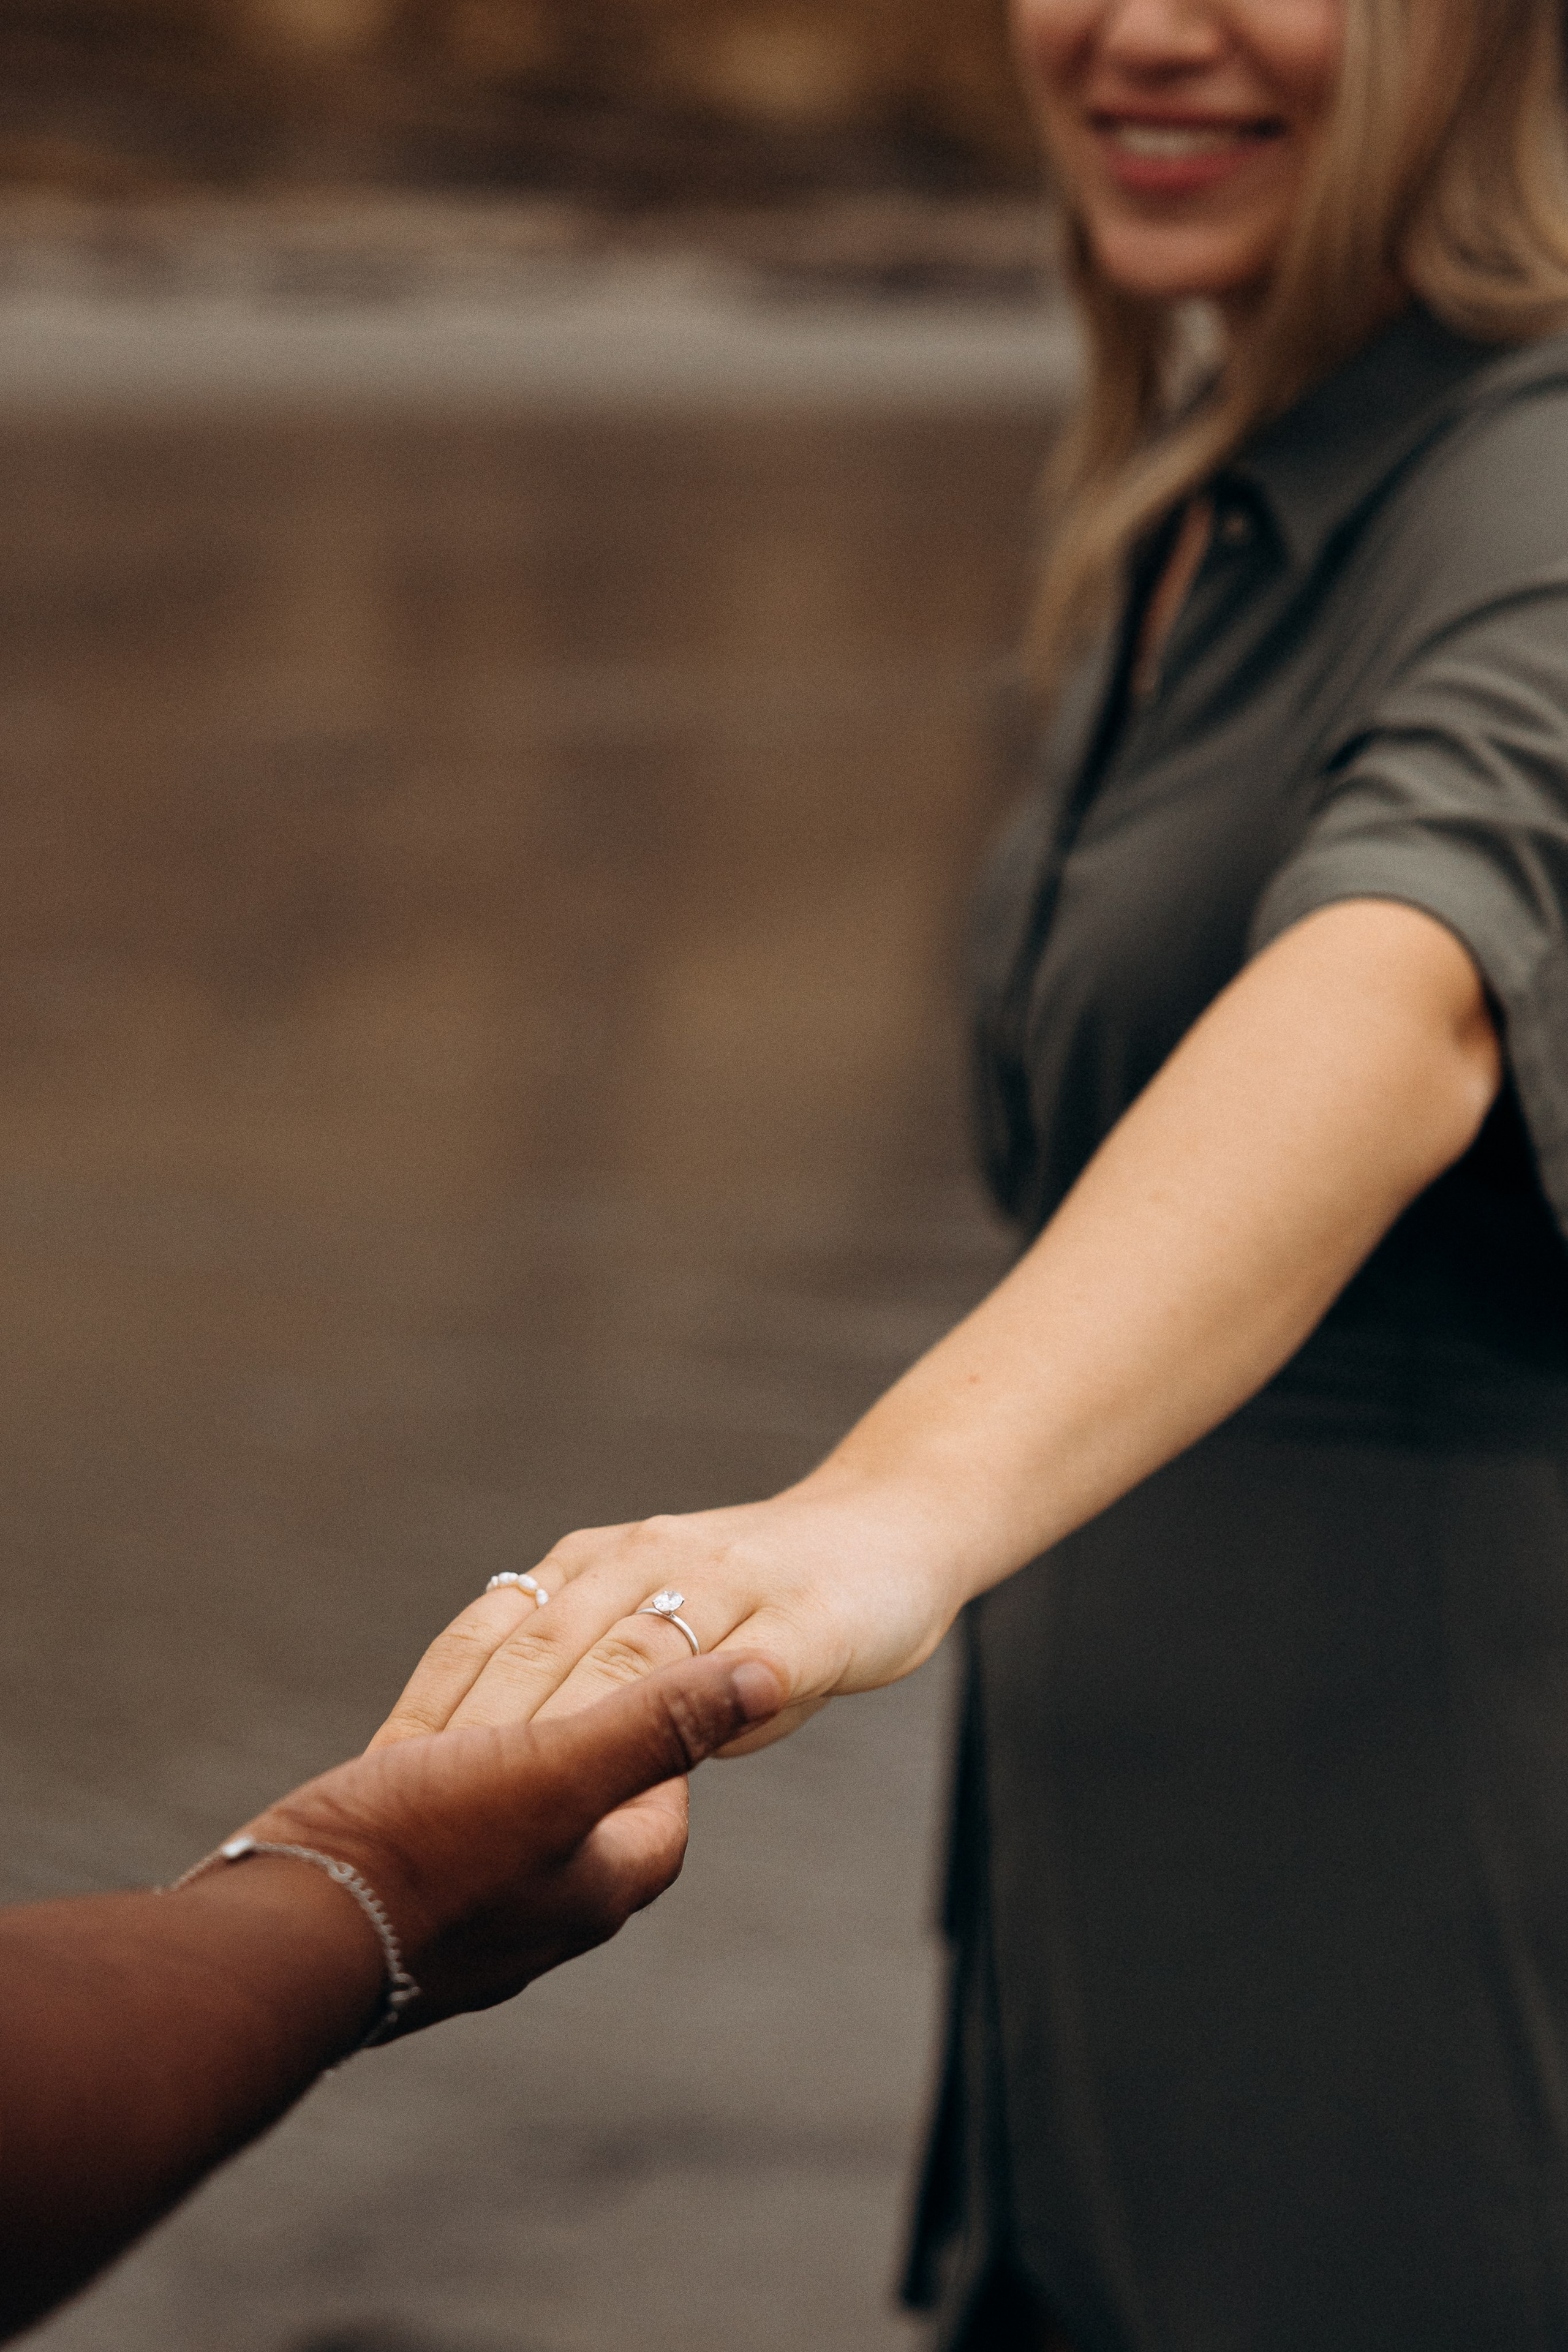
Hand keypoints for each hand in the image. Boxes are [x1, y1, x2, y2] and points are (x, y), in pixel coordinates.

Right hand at [244, 1652, 782, 2026]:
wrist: (279, 1940)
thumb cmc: (424, 1855)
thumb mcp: (557, 1772)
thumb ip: (658, 1723)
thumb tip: (770, 1674)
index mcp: (594, 1888)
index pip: (665, 1813)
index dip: (667, 1748)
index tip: (649, 1690)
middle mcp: (536, 1917)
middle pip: (586, 1820)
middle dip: (580, 1750)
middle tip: (566, 1683)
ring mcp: (460, 1923)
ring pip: (503, 1828)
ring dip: (501, 1765)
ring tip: (488, 1708)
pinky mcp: (391, 1907)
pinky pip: (435, 1836)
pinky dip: (435, 1782)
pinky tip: (412, 1750)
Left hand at [371, 1475, 964, 1759]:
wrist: (892, 1532)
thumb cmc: (764, 1604)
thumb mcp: (661, 1636)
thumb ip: (593, 1693)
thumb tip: (512, 1781)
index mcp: (593, 1565)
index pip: (492, 1635)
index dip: (434, 1709)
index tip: (381, 1783)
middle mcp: (646, 1558)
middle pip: (545, 1651)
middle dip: (476, 1737)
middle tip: (418, 1815)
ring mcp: (728, 1582)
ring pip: (632, 1659)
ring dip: (569, 1735)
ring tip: (513, 1806)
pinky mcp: (808, 1619)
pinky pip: (749, 1668)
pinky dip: (706, 1709)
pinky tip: (674, 1766)